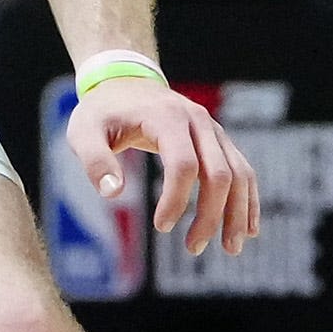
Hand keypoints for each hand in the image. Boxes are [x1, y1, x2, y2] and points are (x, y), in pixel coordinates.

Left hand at [68, 75, 259, 258]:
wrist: (126, 82)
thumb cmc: (102, 112)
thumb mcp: (84, 131)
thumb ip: (94, 160)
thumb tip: (112, 193)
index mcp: (167, 117)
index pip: (184, 164)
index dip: (176, 199)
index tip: (160, 227)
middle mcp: (199, 121)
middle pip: (219, 173)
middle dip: (211, 215)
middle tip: (193, 248)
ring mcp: (213, 130)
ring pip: (239, 173)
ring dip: (238, 213)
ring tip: (231, 249)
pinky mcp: (218, 140)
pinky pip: (242, 169)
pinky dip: (248, 198)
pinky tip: (249, 228)